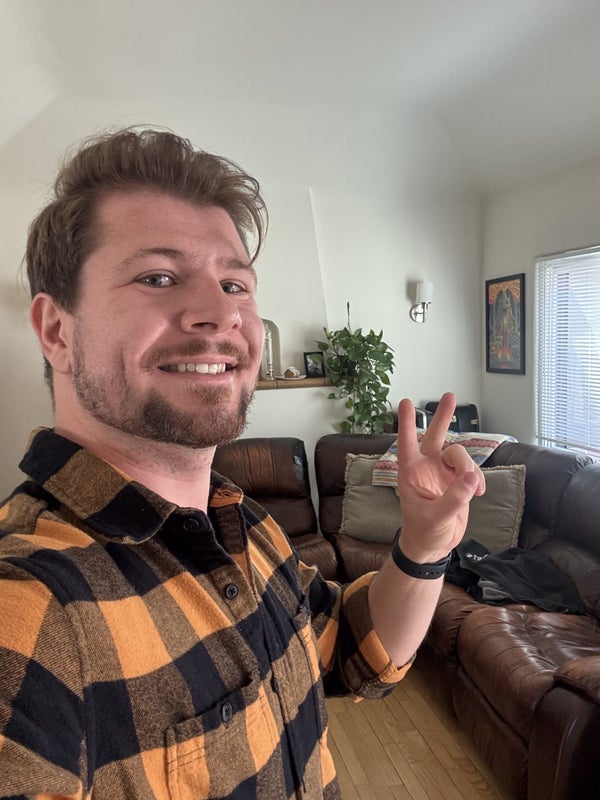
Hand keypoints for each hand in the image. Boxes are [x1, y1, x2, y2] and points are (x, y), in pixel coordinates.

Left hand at [395, 392, 484, 561]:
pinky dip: (478, 478)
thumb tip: (472, 478)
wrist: (434, 546)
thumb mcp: (435, 518)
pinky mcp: (458, 480)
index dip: (406, 423)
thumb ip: (454, 498)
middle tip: (450, 395)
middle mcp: (426, 468)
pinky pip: (472, 469)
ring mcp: (443, 472)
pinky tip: (479, 492)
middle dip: (442, 417)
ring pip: (459, 454)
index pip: (407, 443)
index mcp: (411, 473)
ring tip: (475, 488)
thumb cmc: (423, 532)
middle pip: (435, 436)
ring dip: (469, 467)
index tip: (405, 402)